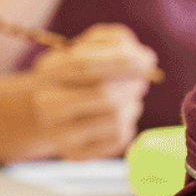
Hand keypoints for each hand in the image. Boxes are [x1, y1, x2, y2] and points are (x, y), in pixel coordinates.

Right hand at [24, 23, 157, 158]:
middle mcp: (48, 104)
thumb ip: (114, 41)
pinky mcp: (75, 154)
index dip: (121, 62)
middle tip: (142, 80)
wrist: (48, 108)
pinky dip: (128, 122)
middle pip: (103, 96)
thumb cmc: (75, 72)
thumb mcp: (87, 45)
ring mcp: (59, 133)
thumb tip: (145, 60)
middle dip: (132, 86)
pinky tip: (120, 113)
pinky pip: (118, 139)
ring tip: (129, 96)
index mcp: (50, 71)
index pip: (85, 65)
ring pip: (115, 120)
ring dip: (133, 104)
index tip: (147, 60)